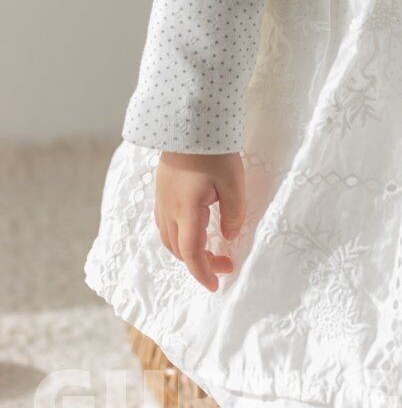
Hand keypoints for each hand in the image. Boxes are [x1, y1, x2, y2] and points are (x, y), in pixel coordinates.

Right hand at [154, 150, 245, 291]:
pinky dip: (179, 237)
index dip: (202, 273)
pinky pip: (166, 224)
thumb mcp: (234, 182)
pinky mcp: (161, 190)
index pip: (191, 253)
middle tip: (225, 263)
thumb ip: (234, 213)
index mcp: (186, 210)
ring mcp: (162, 200)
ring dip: (188, 251)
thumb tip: (229, 236)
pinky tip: (195, 230)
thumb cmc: (214, 151)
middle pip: (179, 249)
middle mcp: (168, 209)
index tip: (216, 285)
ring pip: (169, 238)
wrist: (188, 123)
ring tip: (211, 251)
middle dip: (200, 264)